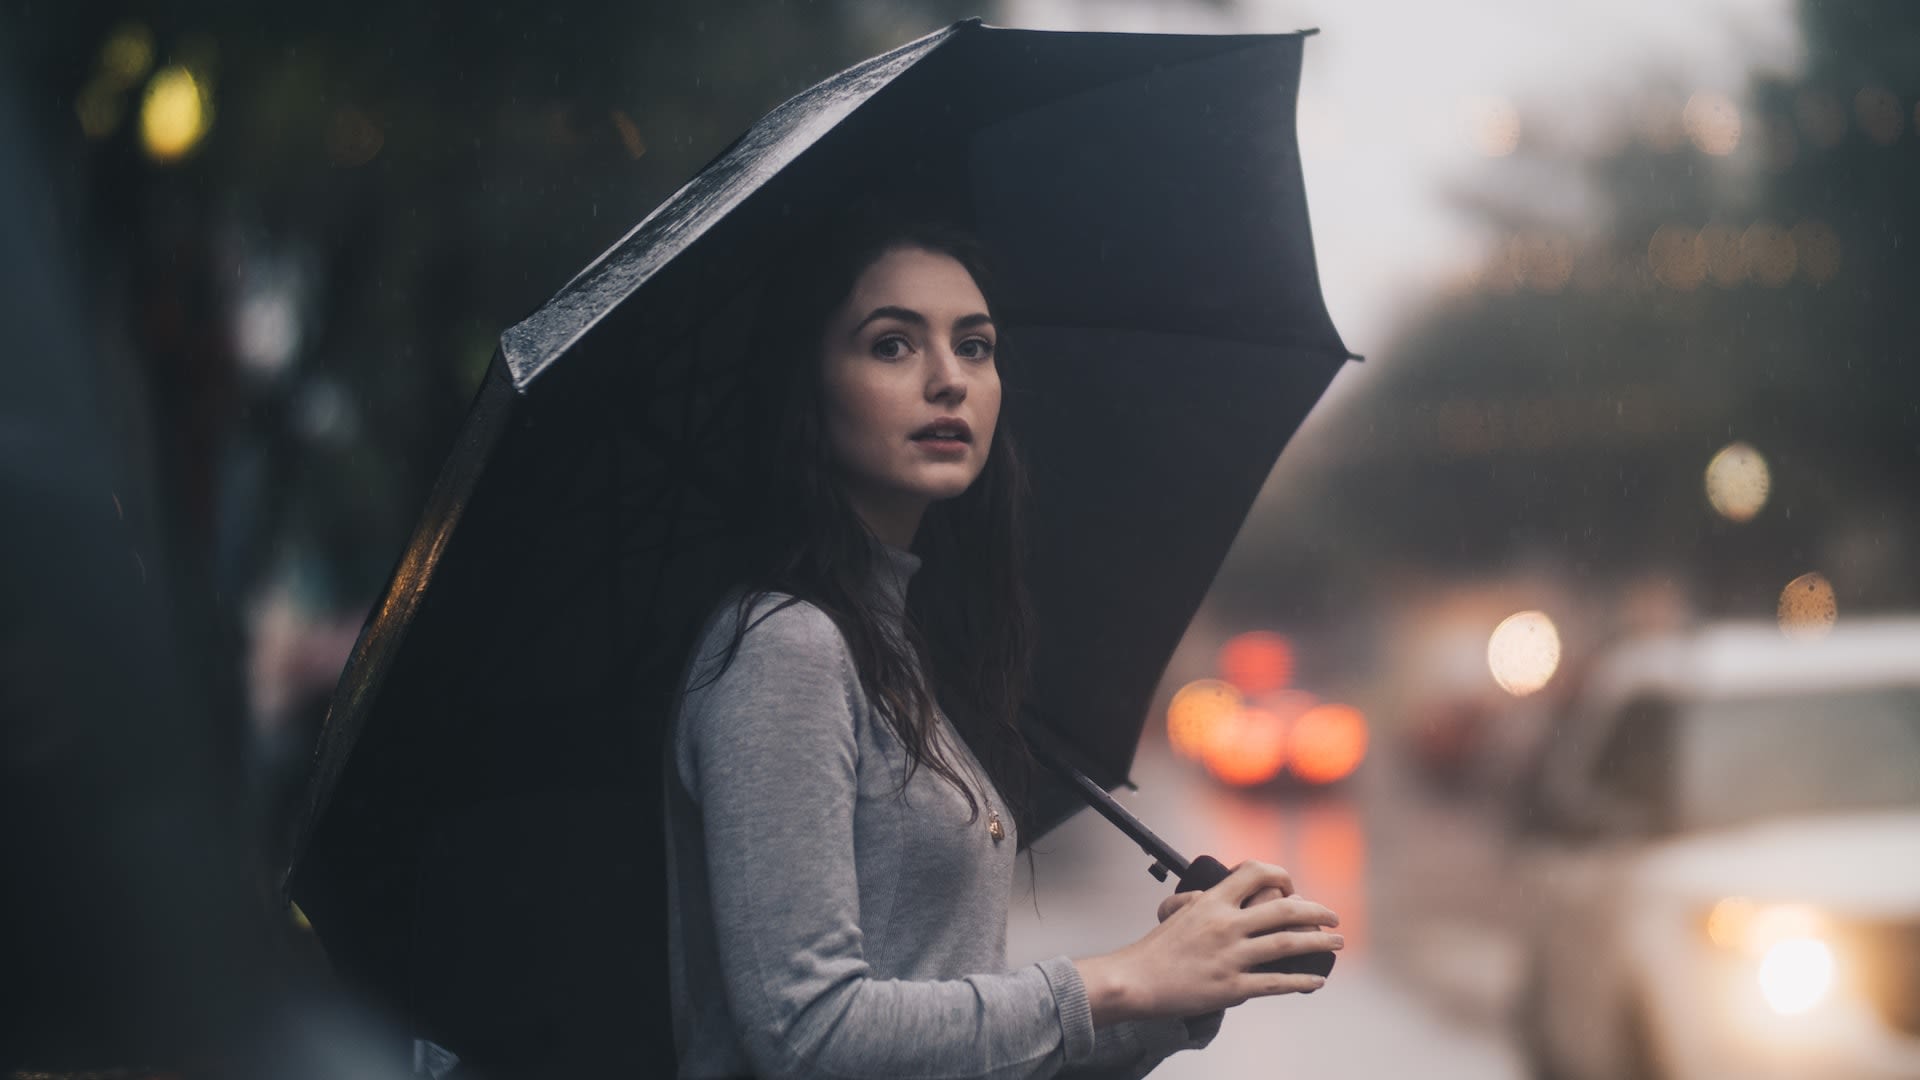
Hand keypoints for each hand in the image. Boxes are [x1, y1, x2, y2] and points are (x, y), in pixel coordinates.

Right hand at [1077, 860, 1342, 1024]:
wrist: (1136, 979)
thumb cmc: (1157, 948)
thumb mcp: (1180, 912)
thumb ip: (1207, 901)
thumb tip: (1227, 895)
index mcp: (1213, 902)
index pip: (1255, 872)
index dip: (1281, 876)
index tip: (1292, 889)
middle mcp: (1225, 925)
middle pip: (1284, 909)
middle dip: (1317, 912)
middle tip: (1334, 918)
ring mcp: (1230, 957)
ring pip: (1287, 944)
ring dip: (1319, 943)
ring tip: (1337, 943)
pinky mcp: (1231, 987)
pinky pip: (1276, 982)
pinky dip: (1301, 980)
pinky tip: (1316, 979)